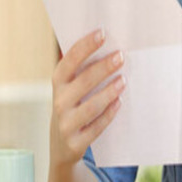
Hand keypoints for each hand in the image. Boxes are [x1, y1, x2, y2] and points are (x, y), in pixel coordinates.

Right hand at [50, 28, 125, 168]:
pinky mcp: (75, 143)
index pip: (69, 61)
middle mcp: (58, 103)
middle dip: (103, 68)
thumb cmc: (73, 106)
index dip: (84, 46)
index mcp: (58, 84)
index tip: (102, 33)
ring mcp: (66, 124)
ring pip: (90, 106)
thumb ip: (83, 70)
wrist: (61, 147)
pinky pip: (96, 128)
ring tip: (124, 80)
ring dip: (108, 92)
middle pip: (82, 82)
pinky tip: (119, 103)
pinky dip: (108, 115)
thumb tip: (109, 46)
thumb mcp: (71, 89)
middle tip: (121, 56)